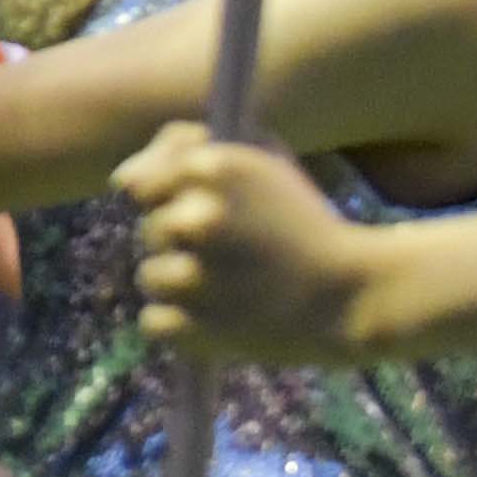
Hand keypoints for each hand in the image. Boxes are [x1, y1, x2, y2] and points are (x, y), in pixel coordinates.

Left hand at [120, 122, 385, 362]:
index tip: (194, 211)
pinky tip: (222, 317)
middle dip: (180, 242)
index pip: (135, 183)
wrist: (353, 294)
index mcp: (213, 168)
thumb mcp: (263, 162)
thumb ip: (191, 150)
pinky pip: (152, 322)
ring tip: (233, 288)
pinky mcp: (191, 327)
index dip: (161, 199)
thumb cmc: (303, 224)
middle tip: (235, 254)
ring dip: (181, 285)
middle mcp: (197, 217)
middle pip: (149, 231)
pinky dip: (180, 326)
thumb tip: (123, 180)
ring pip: (150, 277)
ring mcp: (191, 276)